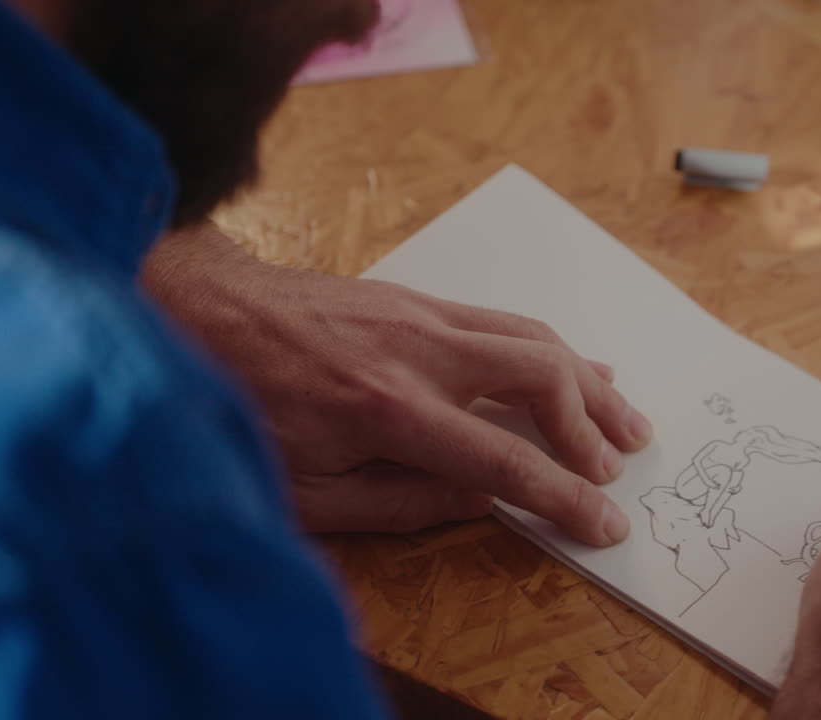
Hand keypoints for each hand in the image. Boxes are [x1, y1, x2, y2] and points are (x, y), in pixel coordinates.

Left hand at [143, 224, 652, 544]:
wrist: (196, 310)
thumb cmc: (239, 408)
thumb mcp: (304, 489)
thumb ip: (401, 503)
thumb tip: (481, 502)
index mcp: (389, 409)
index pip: (503, 460)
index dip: (563, 495)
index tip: (605, 520)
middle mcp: (419, 351)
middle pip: (541, 376)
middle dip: (593, 423)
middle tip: (622, 462)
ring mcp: (421, 314)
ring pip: (533, 337)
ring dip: (587, 379)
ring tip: (625, 415)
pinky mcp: (415, 298)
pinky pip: (505, 320)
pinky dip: (550, 349)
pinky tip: (573, 364)